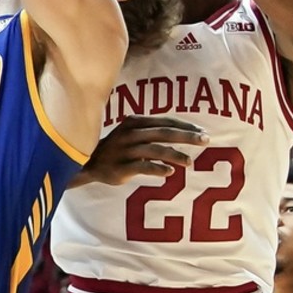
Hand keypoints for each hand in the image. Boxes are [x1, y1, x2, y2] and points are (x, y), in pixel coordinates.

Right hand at [78, 117, 208, 184]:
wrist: (87, 163)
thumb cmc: (116, 147)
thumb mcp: (130, 133)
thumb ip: (151, 131)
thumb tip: (181, 132)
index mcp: (134, 122)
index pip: (164, 121)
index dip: (184, 125)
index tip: (202, 131)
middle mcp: (130, 134)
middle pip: (163, 133)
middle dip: (186, 136)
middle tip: (206, 141)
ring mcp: (125, 151)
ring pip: (155, 150)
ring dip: (175, 155)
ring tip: (190, 162)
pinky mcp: (121, 167)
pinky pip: (143, 167)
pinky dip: (158, 169)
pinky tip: (170, 172)